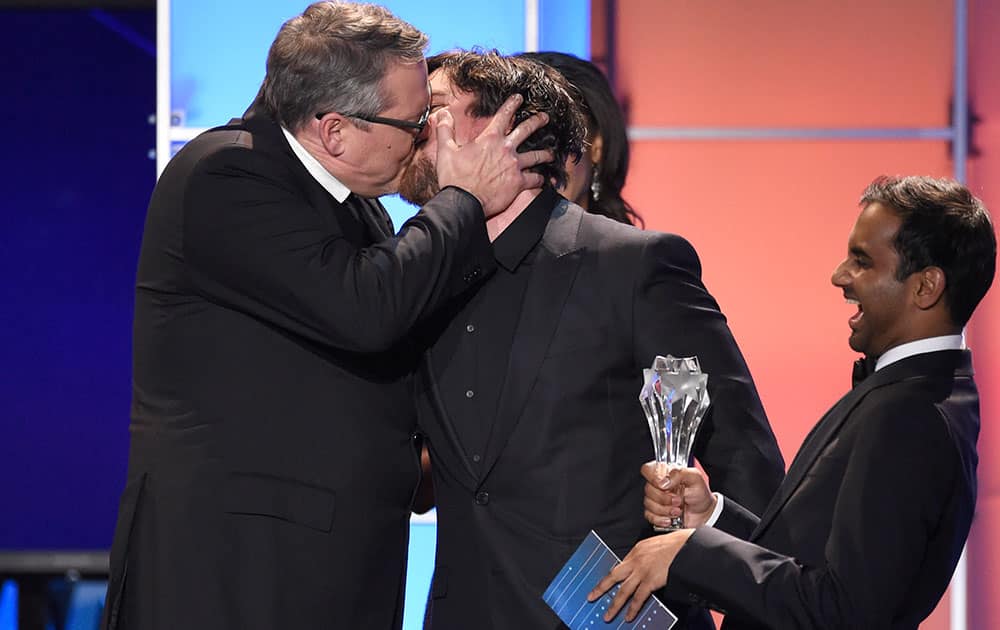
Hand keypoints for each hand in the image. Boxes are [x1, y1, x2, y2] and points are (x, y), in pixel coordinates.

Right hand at [434, 94, 552, 216]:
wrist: (463, 201)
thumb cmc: (454, 177)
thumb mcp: (446, 150)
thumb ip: (445, 129)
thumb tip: (443, 113)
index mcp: (490, 139)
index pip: (504, 115)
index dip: (513, 104)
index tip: (519, 98)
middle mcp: (506, 149)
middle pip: (526, 130)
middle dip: (537, 121)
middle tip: (545, 117)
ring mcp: (514, 166)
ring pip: (536, 156)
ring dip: (545, 153)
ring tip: (551, 153)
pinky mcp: (518, 183)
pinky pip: (535, 179)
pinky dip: (540, 179)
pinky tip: (543, 179)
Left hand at [586, 530, 694, 621]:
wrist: (688, 546)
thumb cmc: (678, 544)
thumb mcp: (658, 545)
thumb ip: (649, 556)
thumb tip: (647, 565)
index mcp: (638, 549)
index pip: (622, 565)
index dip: (614, 577)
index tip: (607, 584)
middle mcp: (636, 559)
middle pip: (614, 576)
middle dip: (601, 587)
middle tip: (591, 596)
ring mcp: (642, 571)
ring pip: (623, 590)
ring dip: (614, 604)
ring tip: (608, 615)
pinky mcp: (651, 580)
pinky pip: (639, 598)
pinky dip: (633, 609)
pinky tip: (628, 616)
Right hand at [641, 462, 715, 528]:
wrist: (705, 513)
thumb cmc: (700, 494)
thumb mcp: (695, 478)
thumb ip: (679, 474)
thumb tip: (663, 482)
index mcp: (665, 473)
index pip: (647, 469)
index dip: (652, 477)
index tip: (663, 485)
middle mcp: (658, 486)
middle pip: (648, 489)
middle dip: (664, 498)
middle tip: (678, 500)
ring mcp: (656, 500)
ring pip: (649, 504)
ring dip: (665, 510)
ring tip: (678, 510)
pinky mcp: (656, 514)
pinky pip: (650, 516)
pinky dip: (661, 519)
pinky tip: (670, 519)